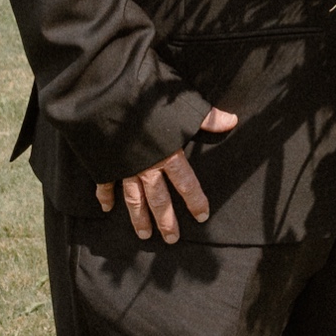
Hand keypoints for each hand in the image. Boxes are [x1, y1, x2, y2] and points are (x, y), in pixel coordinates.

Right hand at [95, 109, 237, 241]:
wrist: (105, 95)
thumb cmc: (146, 96)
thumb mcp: (182, 104)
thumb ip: (206, 117)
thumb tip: (232, 121)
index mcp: (168, 154)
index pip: (186, 183)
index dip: (195, 200)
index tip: (202, 216)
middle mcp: (146, 166)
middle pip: (159, 200)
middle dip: (166, 221)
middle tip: (172, 239)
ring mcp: (123, 167)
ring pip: (133, 199)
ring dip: (139, 218)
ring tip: (144, 235)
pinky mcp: (103, 163)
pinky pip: (104, 184)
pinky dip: (105, 196)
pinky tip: (106, 208)